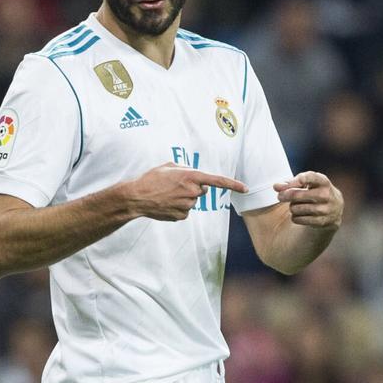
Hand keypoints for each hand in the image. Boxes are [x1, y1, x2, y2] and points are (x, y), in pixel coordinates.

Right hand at [125, 163, 247, 221]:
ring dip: (183, 198)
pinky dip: (177, 207)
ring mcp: (187, 206)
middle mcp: (192, 192)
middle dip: (193, 188)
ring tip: (166, 194)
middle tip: (174, 185)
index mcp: (190, 177)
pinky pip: (185, 211)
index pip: (217, 181)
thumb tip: (192, 175)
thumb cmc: (150, 179)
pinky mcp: (181, 216)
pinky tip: (165, 204)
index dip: (233, 184)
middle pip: (201, 190)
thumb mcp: (168, 167)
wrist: (136, 197)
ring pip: (192, 201)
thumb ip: (185, 169)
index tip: (245, 188)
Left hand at [274, 171, 342, 228]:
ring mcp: (326, 209)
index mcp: (323, 181)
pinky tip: (299, 215)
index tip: (283, 185)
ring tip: (296, 206)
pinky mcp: (322, 221)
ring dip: (292, 207)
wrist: (335, 209)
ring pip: (296, 208)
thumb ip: (291, 183)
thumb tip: (276, 186)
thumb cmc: (315, 192)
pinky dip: (295, 217)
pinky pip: (299, 219)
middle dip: (285, 195)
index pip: (309, 177)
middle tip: (280, 196)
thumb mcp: (307, 184)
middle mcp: (326, 194)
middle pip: (297, 195)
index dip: (294, 181)